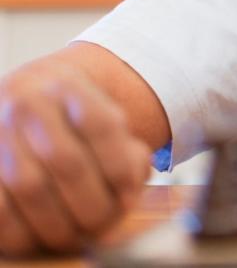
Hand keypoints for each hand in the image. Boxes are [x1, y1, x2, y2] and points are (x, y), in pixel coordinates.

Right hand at [0, 59, 149, 255]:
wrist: (21, 98)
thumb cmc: (72, 122)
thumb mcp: (103, 117)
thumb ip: (126, 149)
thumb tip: (130, 184)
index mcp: (68, 86)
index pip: (101, 125)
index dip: (120, 169)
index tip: (128, 198)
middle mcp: (28, 103)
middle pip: (67, 161)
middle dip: (91, 205)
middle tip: (101, 226)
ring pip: (30, 186)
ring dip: (57, 223)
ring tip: (73, 237)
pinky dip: (19, 230)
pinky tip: (37, 237)